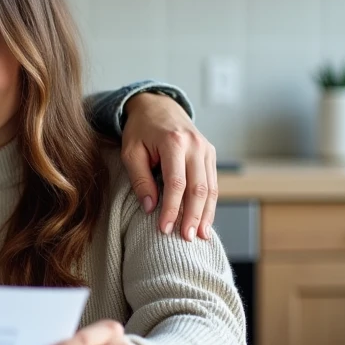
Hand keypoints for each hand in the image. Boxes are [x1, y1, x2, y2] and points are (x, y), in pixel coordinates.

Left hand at [120, 92, 217, 240]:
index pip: (176, 183)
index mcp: (174, 142)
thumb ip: (140, 178)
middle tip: (186, 239)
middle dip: (193, 216)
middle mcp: (196, 145)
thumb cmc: (140, 130)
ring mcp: (207, 149)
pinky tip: (205, 221)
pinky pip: (213, 183)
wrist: (158, 105)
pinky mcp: (210, 155)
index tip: (164, 229)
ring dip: (206, 214)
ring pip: (211, 188)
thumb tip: (150, 208)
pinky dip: (210, 204)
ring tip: (200, 236)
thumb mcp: (130, 151)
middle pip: (199, 188)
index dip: (171, 209)